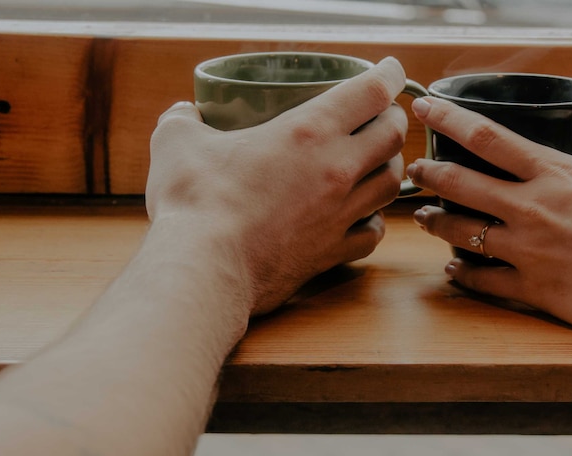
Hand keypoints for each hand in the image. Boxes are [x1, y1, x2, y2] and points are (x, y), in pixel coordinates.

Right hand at [145, 57, 407, 314]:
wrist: (205, 268)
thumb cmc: (195, 202)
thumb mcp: (178, 142)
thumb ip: (183, 120)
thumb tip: (183, 113)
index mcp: (308, 131)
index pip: (372, 92)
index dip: (389, 74)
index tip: (391, 70)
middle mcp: (336, 169)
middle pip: (393, 136)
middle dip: (393, 120)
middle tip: (382, 117)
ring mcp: (340, 213)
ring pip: (391, 184)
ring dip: (389, 168)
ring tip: (376, 164)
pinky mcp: (333, 251)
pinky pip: (372, 233)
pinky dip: (373, 222)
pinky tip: (361, 218)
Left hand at [407, 97, 571, 336]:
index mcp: (555, 174)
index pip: (487, 137)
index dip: (448, 119)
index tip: (426, 109)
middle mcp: (531, 207)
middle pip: (461, 183)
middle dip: (430, 173)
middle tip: (417, 170)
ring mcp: (526, 249)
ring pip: (460, 231)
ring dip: (435, 222)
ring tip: (425, 217)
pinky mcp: (530, 287)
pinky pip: (482, 280)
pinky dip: (462, 274)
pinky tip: (452, 269)